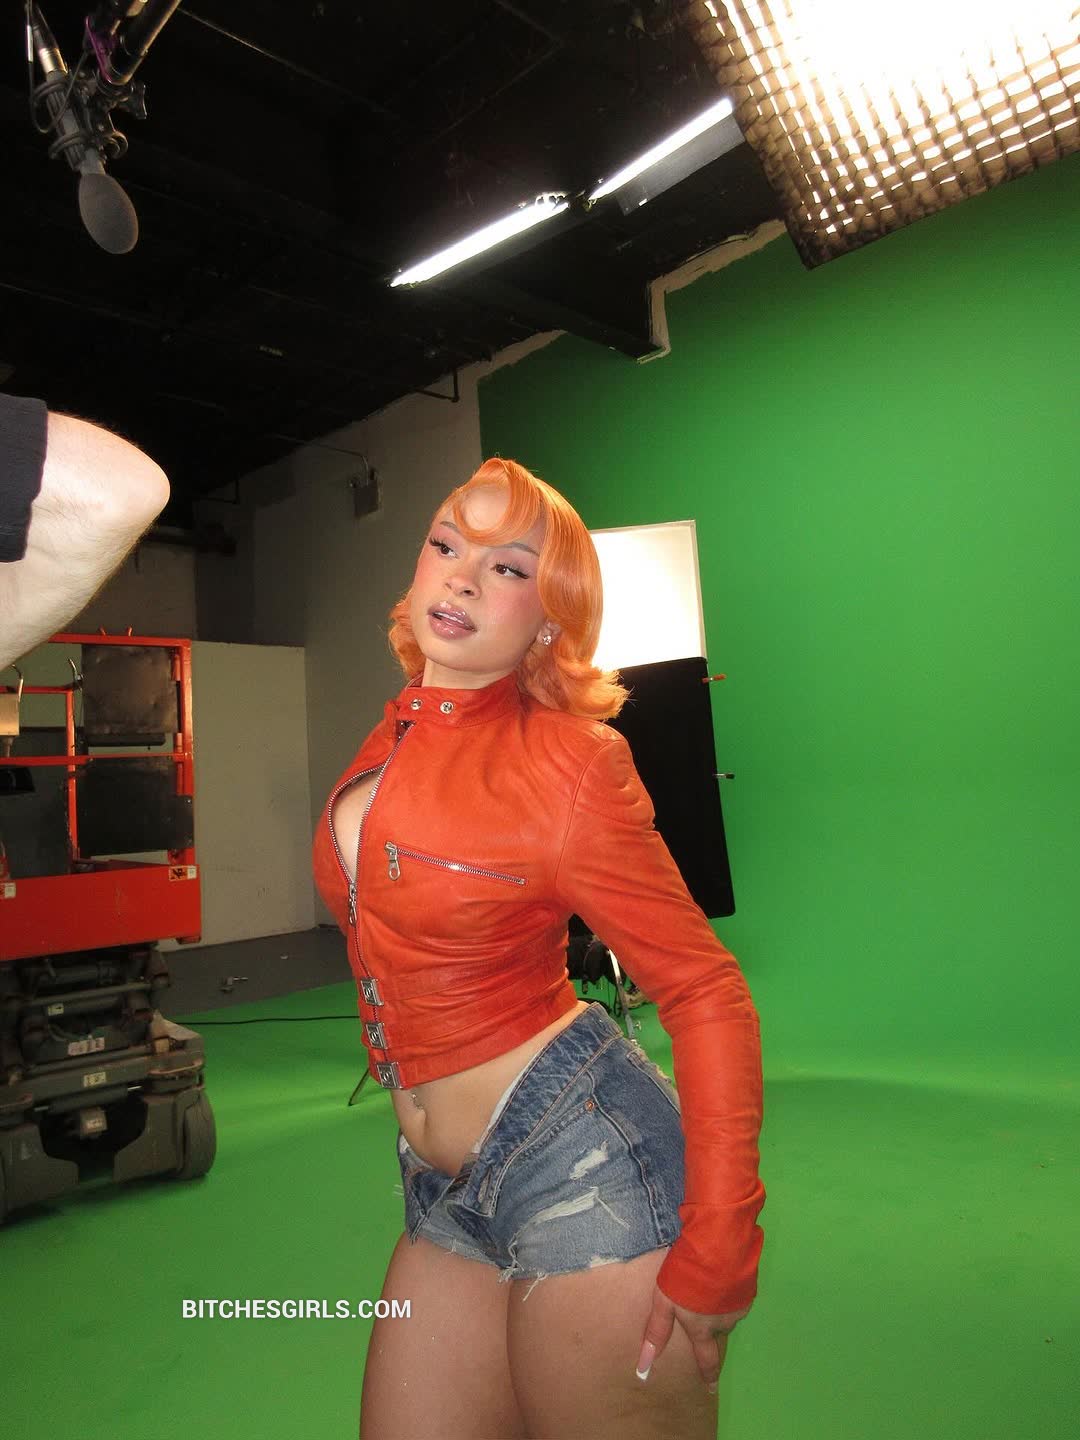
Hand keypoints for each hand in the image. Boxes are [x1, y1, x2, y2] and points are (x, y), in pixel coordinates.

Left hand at [636, 1285, 751, 1391]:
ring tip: (708, 1284)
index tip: (711, 1388)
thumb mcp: (664, 1300)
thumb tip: (644, 1368)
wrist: (718, 1246)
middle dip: (710, 1323)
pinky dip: (729, 1290)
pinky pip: (737, 1295)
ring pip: (727, 1311)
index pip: (707, 1359)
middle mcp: (724, 1323)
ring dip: (719, 1304)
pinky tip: (722, 1274)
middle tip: (701, 1305)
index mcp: (703, 1328)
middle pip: (716, 1330)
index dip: (709, 1374)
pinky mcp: (749, 1288)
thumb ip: (657, 1331)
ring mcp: (739, 1306)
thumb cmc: (686, 1274)